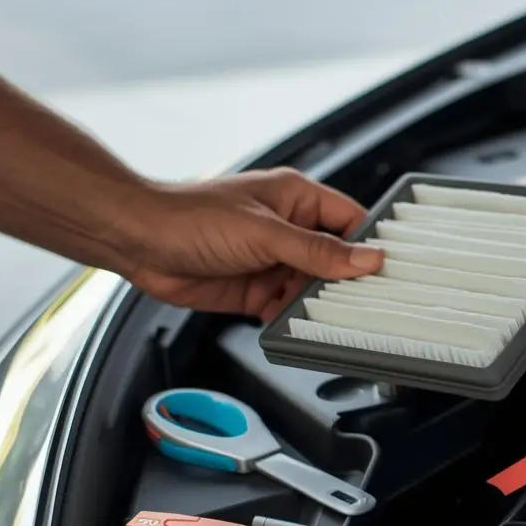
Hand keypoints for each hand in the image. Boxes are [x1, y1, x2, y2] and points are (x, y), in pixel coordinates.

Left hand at [121, 168, 383, 320]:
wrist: (137, 241)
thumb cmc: (190, 217)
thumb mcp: (264, 232)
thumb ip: (317, 250)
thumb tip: (366, 258)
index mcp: (296, 198)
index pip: (350, 220)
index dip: (370, 244)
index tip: (388, 269)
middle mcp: (287, 229)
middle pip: (334, 260)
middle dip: (344, 282)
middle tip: (364, 303)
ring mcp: (270, 260)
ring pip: (310, 288)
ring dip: (315, 305)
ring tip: (326, 319)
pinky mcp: (253, 289)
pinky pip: (285, 308)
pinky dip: (291, 320)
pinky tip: (293, 327)